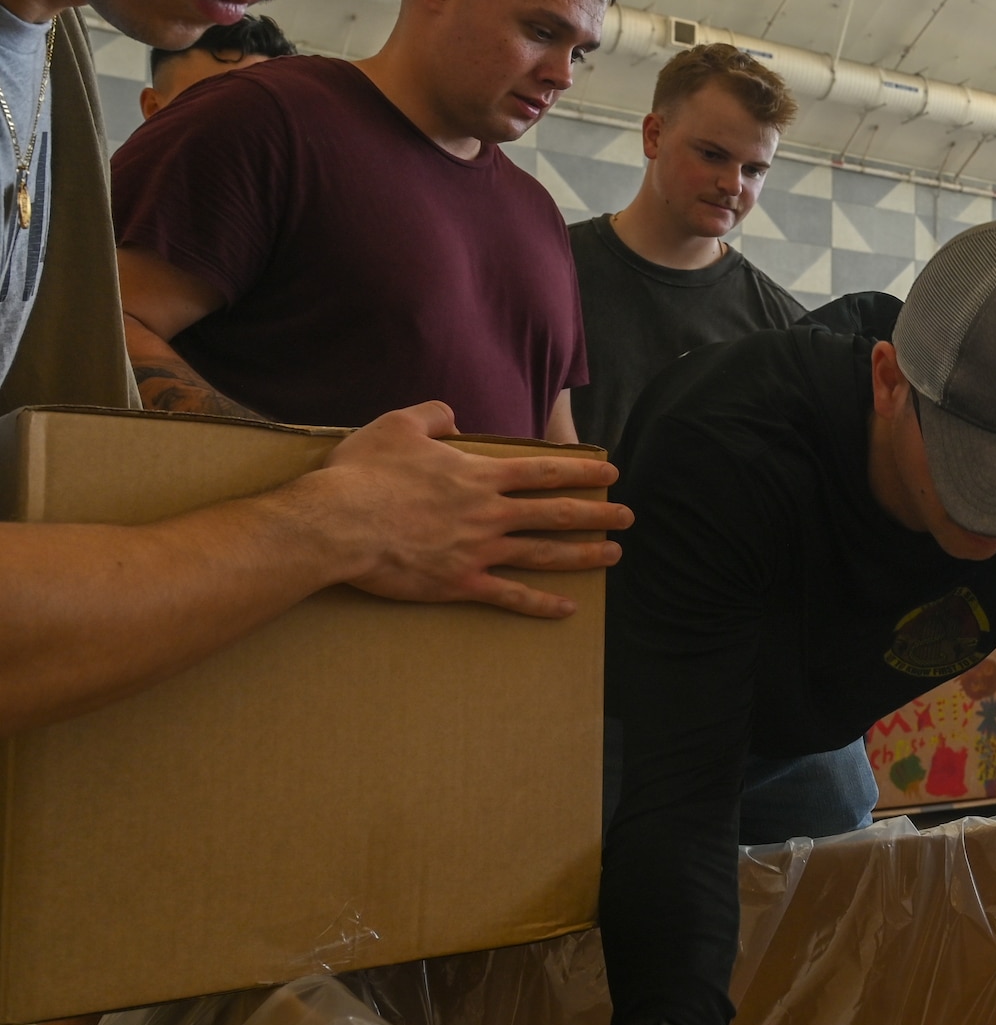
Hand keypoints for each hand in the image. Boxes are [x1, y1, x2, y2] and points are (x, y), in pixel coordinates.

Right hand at [308, 403, 632, 617]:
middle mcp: (489, 513)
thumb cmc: (364, 474)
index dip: (582, 471)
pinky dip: (541, 604)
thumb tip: (455, 416)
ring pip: (545, 554)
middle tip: (628, 518)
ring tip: (614, 555)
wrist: (337, 524)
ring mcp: (479, 551)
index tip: (610, 473)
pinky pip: (510, 596)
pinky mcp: (460, 584)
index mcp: (479, 475)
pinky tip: (568, 609)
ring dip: (584, 555)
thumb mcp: (397, 426)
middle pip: (557, 513)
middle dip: (598, 515)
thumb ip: (433, 415)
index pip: (545, 471)